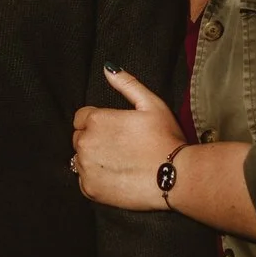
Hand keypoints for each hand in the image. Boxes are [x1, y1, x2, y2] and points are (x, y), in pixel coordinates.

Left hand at [72, 67, 186, 211]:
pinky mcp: (90, 189)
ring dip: (94, 159)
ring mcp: (86, 168)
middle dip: (95, 140)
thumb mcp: (151, 103)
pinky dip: (96, 179)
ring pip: (80, 160)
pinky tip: (117, 176)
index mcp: (96, 120)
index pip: (82, 117)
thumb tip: (108, 67)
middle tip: (121, 147)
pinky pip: (84, 180)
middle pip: (79, 138)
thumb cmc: (165, 138)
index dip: (99, 122)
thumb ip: (126, 83)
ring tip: (120, 162)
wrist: (176, 177)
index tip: (116, 131)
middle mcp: (85, 144)